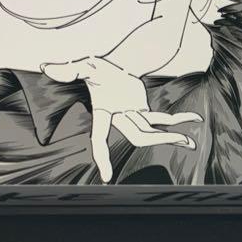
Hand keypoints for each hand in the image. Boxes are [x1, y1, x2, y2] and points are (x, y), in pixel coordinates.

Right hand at [40, 56, 201, 182]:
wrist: (115, 65)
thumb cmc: (100, 68)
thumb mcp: (87, 65)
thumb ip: (70, 68)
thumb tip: (47, 66)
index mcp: (104, 113)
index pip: (100, 138)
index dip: (102, 156)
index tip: (106, 176)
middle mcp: (119, 119)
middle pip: (138, 136)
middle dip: (158, 140)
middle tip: (180, 141)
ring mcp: (133, 117)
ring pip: (152, 133)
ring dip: (171, 136)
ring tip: (189, 142)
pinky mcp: (144, 111)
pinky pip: (162, 119)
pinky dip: (178, 120)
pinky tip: (194, 121)